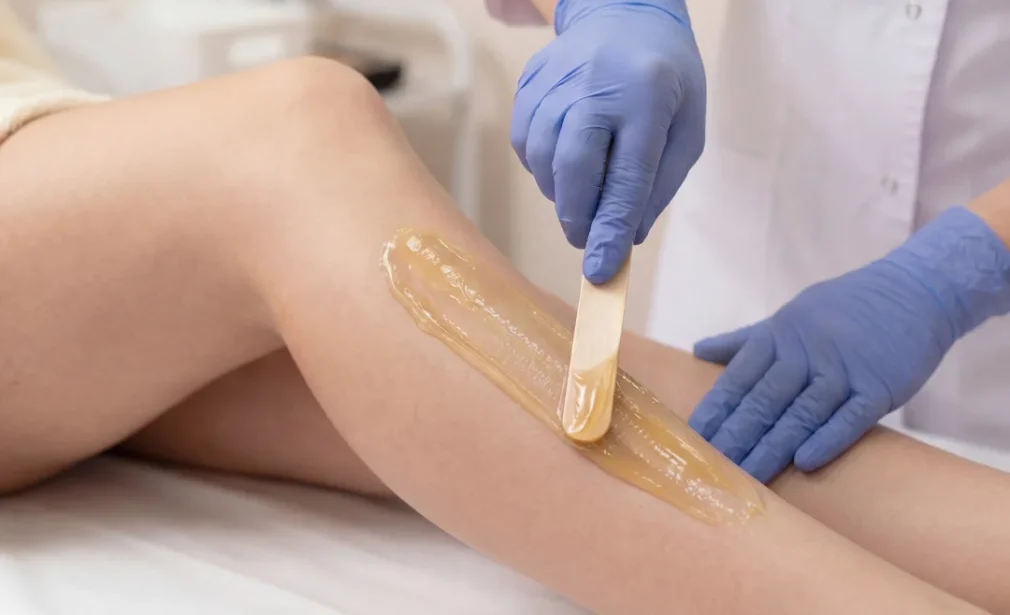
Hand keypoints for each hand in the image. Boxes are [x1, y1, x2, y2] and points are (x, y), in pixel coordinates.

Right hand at [511, 0, 705, 282]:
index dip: (611, 228)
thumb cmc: (666, 81)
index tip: (601, 271)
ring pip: (542, 159)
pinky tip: (563, 160)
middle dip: (577, 215)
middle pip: (574, 167)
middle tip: (586, 237)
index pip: (627, 176)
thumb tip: (624, 237)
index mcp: (647, 97)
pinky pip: (524, 142)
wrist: (625, 13)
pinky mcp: (530, 81)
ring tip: (582, 191)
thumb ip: (658, 185)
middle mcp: (597, 84)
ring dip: (559, 192)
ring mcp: (557, 79)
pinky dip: (540, 166)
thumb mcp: (686, 130)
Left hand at [689, 207, 1009, 482]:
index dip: (714, 413)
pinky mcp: (879, 386)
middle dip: (734, 437)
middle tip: (711, 469)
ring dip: (772, 447)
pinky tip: (804, 463)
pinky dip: (827, 439)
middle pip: (763, 401)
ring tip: (746, 477)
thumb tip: (698, 350)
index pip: (736, 380)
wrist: (912, 291)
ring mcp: (843, 370)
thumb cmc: (841, 309)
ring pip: (800, 414)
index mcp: (777, 337)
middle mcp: (805, 353)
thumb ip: (745, 341)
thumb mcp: (788, 317)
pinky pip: (850, 417)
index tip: (690, 442)